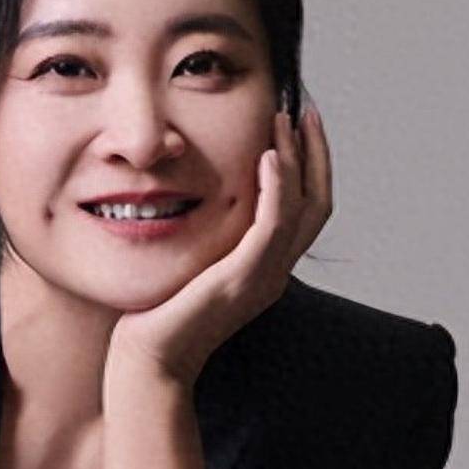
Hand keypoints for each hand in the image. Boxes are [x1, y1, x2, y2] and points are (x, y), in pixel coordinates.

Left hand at [105, 107, 332, 388]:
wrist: (149, 358)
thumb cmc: (163, 309)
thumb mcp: (197, 261)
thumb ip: (213, 232)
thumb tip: (204, 190)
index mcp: (268, 265)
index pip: (307, 207)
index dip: (311, 164)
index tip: (300, 123)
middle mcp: (276, 270)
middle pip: (318, 202)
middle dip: (315, 153)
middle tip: (304, 110)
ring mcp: (264, 276)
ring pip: (302, 209)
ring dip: (297, 159)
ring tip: (283, 120)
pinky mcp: (242, 278)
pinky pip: (272, 226)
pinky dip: (277, 188)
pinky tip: (268, 156)